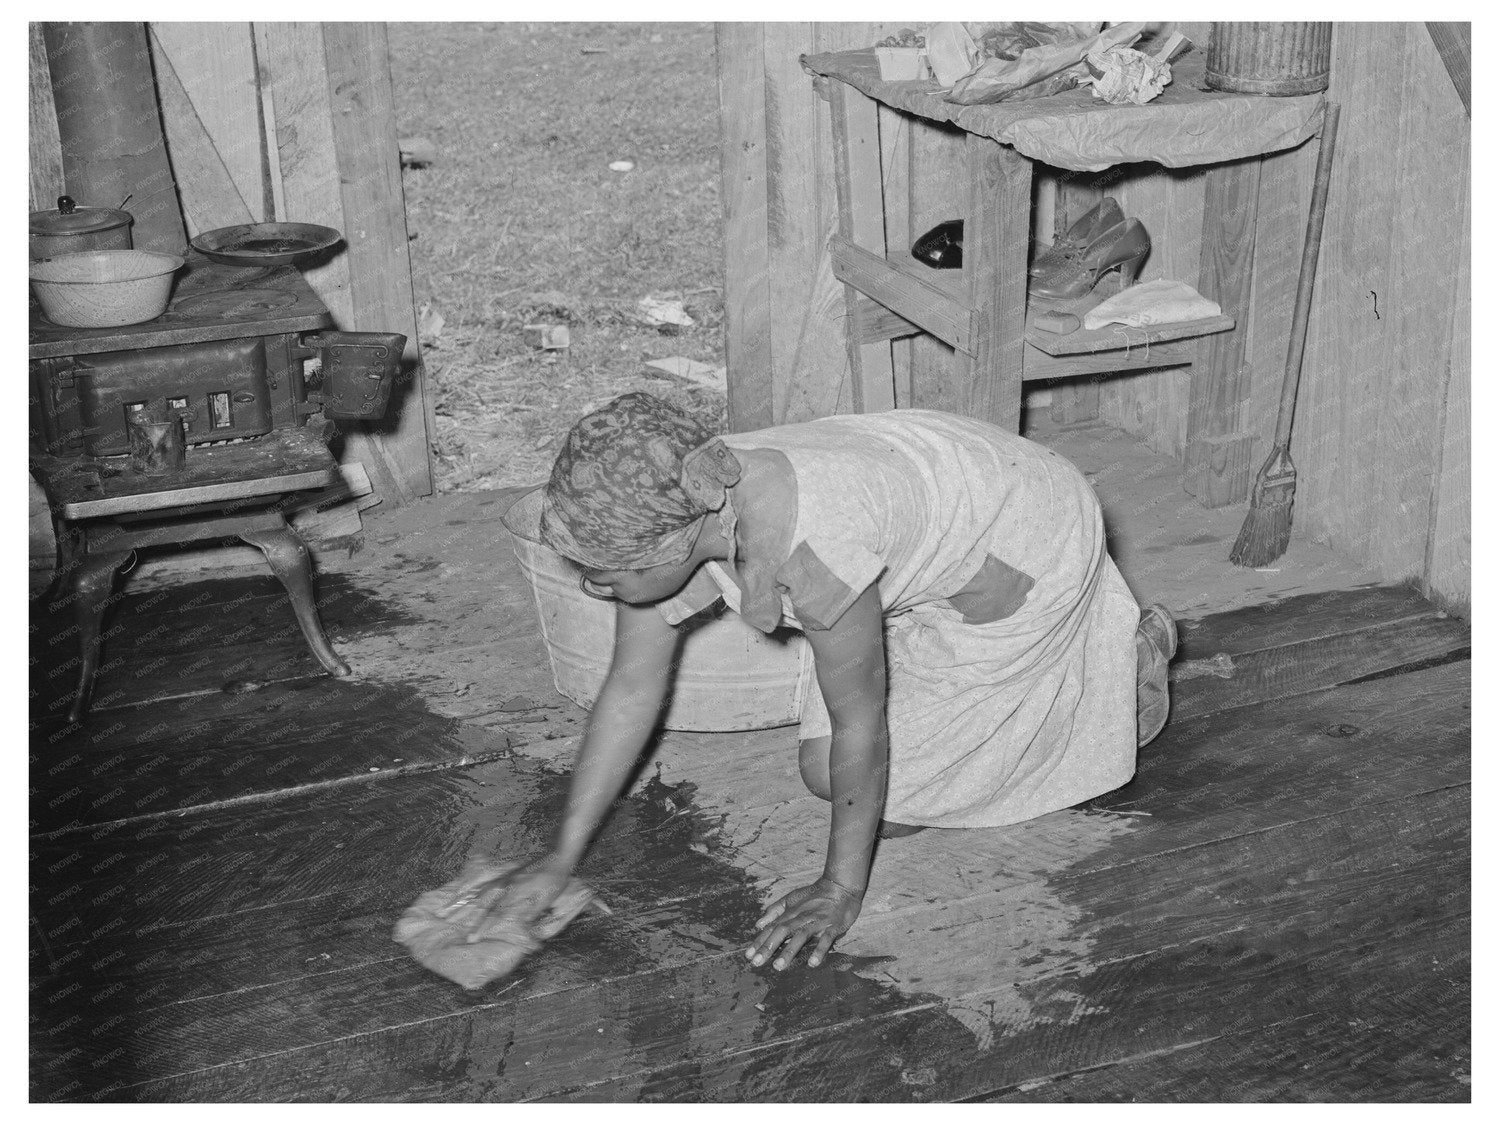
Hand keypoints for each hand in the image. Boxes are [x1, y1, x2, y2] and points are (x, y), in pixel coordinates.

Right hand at [436, 855, 572, 940]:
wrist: (557, 857)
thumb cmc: (553, 883)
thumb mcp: (545, 901)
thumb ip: (529, 916)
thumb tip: (521, 933)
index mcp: (514, 892)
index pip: (494, 913)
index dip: (482, 927)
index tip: (471, 938)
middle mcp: (504, 885)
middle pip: (478, 902)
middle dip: (461, 914)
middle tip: (443, 924)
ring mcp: (502, 878)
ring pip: (475, 891)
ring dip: (458, 902)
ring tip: (442, 911)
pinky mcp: (502, 874)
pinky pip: (480, 882)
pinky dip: (466, 888)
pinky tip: (457, 893)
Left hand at [744, 877, 861, 970]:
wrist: (840, 886)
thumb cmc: (815, 895)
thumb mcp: (792, 898)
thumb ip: (775, 910)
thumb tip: (758, 924)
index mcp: (791, 912)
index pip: (772, 927)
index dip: (760, 941)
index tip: (748, 956)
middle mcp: (801, 917)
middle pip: (782, 931)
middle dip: (768, 947)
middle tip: (756, 963)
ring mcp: (817, 921)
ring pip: (801, 936)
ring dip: (789, 951)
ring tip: (778, 967)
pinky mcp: (833, 926)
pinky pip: (825, 939)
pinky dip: (819, 950)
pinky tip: (812, 963)